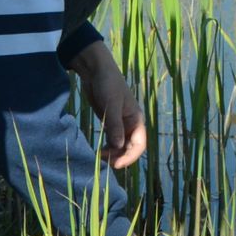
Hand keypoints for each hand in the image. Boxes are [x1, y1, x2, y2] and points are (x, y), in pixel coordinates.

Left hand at [73, 42, 145, 167]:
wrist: (95, 71)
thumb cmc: (107, 84)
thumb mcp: (111, 104)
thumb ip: (115, 125)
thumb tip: (118, 146)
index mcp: (136, 119)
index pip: (139, 145)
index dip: (130, 157)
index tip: (116, 164)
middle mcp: (130, 124)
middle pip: (130, 148)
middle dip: (119, 157)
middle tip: (102, 160)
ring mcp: (120, 124)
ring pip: (120, 146)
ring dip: (112, 154)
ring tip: (98, 157)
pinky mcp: (110, 122)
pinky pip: (112, 140)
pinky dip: (107, 148)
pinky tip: (98, 151)